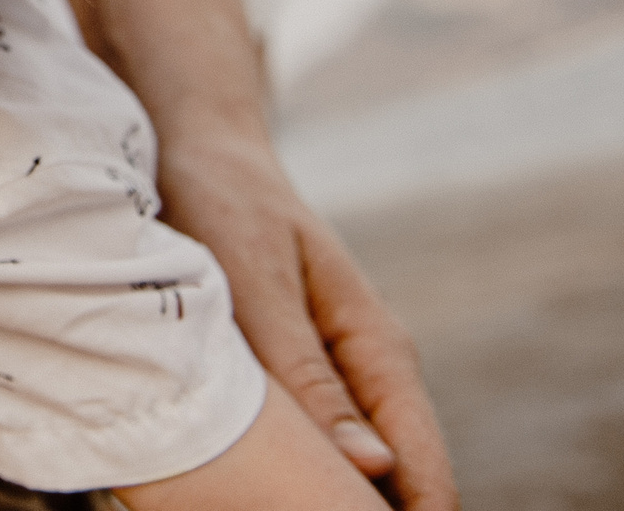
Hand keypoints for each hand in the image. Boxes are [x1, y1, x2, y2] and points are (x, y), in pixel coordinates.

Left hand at [156, 127, 455, 510]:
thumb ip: (308, 375)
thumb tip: (374, 468)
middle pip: (394, 483)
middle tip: (288, 510)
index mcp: (380, 350)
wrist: (198, 148)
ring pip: (348, 469)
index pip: (425, 471)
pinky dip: (288, 473)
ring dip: (319, 496)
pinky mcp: (292, 378)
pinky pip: (306, 445)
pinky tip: (246, 489)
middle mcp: (368, 372)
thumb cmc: (225, 205)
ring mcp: (332, 377)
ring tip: (263, 500)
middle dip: (354, 510)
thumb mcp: (257, 288)